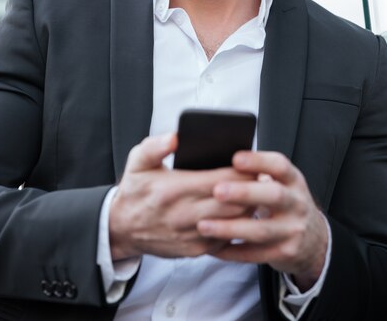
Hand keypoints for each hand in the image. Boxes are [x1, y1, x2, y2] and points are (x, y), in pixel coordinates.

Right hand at [109, 133, 250, 260]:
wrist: (122, 228)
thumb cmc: (135, 191)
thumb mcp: (137, 161)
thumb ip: (156, 146)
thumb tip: (176, 137)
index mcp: (174, 189)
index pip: (219, 180)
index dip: (241, 172)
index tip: (253, 163)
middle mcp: (184, 214)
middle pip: (232, 203)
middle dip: (251, 190)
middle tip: (264, 177)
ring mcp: (191, 235)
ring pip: (232, 223)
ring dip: (248, 209)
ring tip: (258, 193)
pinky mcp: (195, 250)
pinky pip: (225, 240)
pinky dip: (237, 227)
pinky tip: (243, 213)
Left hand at [197, 151, 327, 290]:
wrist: (314, 241)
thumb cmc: (285, 203)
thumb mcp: (281, 183)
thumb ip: (258, 173)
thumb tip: (220, 162)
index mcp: (293, 181)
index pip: (280, 166)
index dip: (259, 161)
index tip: (235, 159)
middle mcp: (297, 204)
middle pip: (274, 196)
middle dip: (245, 193)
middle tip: (218, 191)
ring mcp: (293, 230)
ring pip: (261, 230)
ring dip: (230, 228)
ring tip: (203, 225)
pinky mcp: (285, 253)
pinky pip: (255, 254)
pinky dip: (232, 252)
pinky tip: (212, 247)